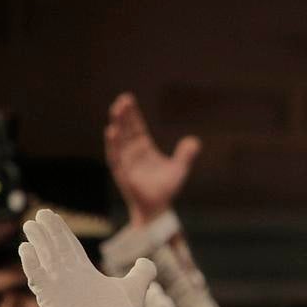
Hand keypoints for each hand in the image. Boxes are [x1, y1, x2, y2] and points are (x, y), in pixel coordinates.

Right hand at [19, 209, 154, 306]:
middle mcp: (70, 279)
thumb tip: (144, 261)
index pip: (71, 247)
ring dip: (38, 242)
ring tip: (30, 224)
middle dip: (48, 231)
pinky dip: (32, 264)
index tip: (53, 216)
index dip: (62, 231)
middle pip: (57, 248)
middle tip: (40, 213)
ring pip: (46, 259)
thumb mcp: (135, 293)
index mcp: (86, 275)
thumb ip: (142, 274)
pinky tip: (26, 249)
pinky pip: (39, 279)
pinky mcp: (51, 301)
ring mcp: (59, 289)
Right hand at [105, 93, 200, 226]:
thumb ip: (186, 155)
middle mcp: (132, 153)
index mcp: (143, 149)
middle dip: (124, 115)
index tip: (128, 99)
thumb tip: (194, 141)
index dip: (133, 114)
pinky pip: (116, 156)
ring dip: (117, 125)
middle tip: (123, 99)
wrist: (157, 208)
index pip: (136, 127)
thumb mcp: (179, 169)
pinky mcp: (122, 173)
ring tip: (116, 110)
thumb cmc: (165, 189)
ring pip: (119, 140)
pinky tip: (111, 131)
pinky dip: (113, 144)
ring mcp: (125, 162)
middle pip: (126, 130)